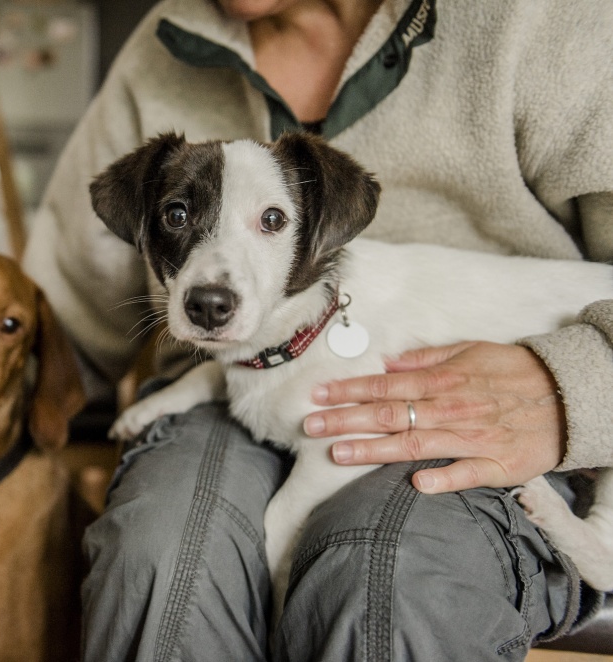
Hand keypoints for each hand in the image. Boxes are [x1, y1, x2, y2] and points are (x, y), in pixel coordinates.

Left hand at [302, 341, 565, 493]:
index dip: (349, 390)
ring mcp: (472, 438)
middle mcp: (451, 409)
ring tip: (338, 453)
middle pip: (389, 415)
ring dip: (374, 449)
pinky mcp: (496, 464)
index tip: (317, 395)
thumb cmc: (514, 372)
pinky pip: (466, 474)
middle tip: (310, 426)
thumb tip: (387, 361)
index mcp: (443, 381)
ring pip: (415, 444)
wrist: (568, 396)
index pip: (385, 386)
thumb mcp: (470, 352)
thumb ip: (426, 359)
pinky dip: (442, 478)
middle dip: (346, 420)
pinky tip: (415, 484)